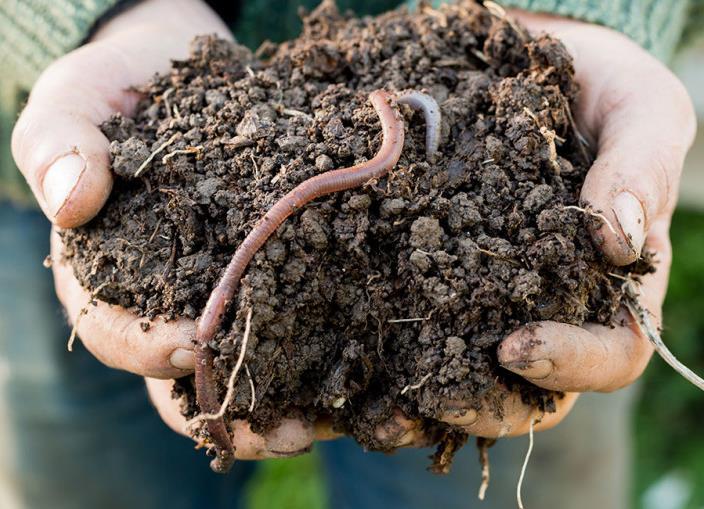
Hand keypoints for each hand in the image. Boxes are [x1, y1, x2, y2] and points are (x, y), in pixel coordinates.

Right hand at [16, 0, 318, 459]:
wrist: (181, 69)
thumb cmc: (119, 88)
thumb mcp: (75, 102)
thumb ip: (61, 144)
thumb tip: (72, 202)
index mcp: (112, 276)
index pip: (120, 334)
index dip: (150, 349)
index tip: (191, 344)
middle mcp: (172, 297)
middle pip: (194, 377)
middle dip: (240, 407)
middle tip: (289, 429)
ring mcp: (229, 285)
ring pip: (255, 361)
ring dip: (297, 396)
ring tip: (340, 415)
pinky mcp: (280, 262)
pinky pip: (304, 312)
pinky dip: (333, 341)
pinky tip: (368, 360)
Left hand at [381, 12, 695, 443]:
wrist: (527, 70)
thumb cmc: (599, 90)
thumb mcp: (638, 113)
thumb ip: (638, 169)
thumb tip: (617, 241)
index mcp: (611, 285)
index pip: (611, 354)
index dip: (570, 365)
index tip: (514, 346)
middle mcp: (551, 306)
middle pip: (530, 391)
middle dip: (482, 405)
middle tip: (430, 398)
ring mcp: (489, 298)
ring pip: (465, 378)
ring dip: (421, 403)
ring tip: (374, 408)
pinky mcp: (436, 279)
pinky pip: (415, 332)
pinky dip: (383, 359)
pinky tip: (344, 365)